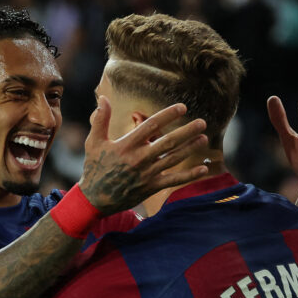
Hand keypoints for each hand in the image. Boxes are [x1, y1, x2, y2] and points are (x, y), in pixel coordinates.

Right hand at [79, 96, 208, 214]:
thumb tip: (103, 98)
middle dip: (186, 131)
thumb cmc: (95, 167)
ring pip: (173, 159)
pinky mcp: (151, 187)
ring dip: (190, 149)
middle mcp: (140, 158)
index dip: (168, 115)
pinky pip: (174, 180)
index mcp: (127, 145)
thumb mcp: (94, 142)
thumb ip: (101, 119)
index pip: (151, 125)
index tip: (182, 108)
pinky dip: (189, 176)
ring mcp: (147, 174)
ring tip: (204, 138)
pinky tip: (204, 169)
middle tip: (202, 122)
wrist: (95, 199)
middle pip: (168, 142)